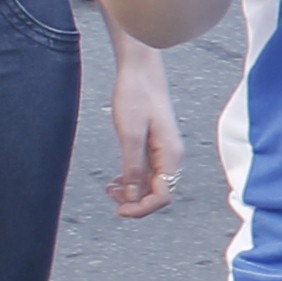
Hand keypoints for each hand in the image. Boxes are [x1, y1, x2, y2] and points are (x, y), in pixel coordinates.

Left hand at [103, 41, 182, 216]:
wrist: (140, 70)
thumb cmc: (135, 97)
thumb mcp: (129, 134)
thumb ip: (133, 167)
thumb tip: (133, 196)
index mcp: (170, 155)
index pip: (162, 196)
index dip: (141, 208)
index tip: (117, 209)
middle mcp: (171, 155)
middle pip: (159, 193)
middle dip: (135, 201)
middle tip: (110, 195)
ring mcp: (164, 150)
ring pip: (152, 183)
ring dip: (132, 192)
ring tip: (110, 188)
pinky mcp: (156, 144)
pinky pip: (148, 172)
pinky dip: (132, 179)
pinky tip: (117, 179)